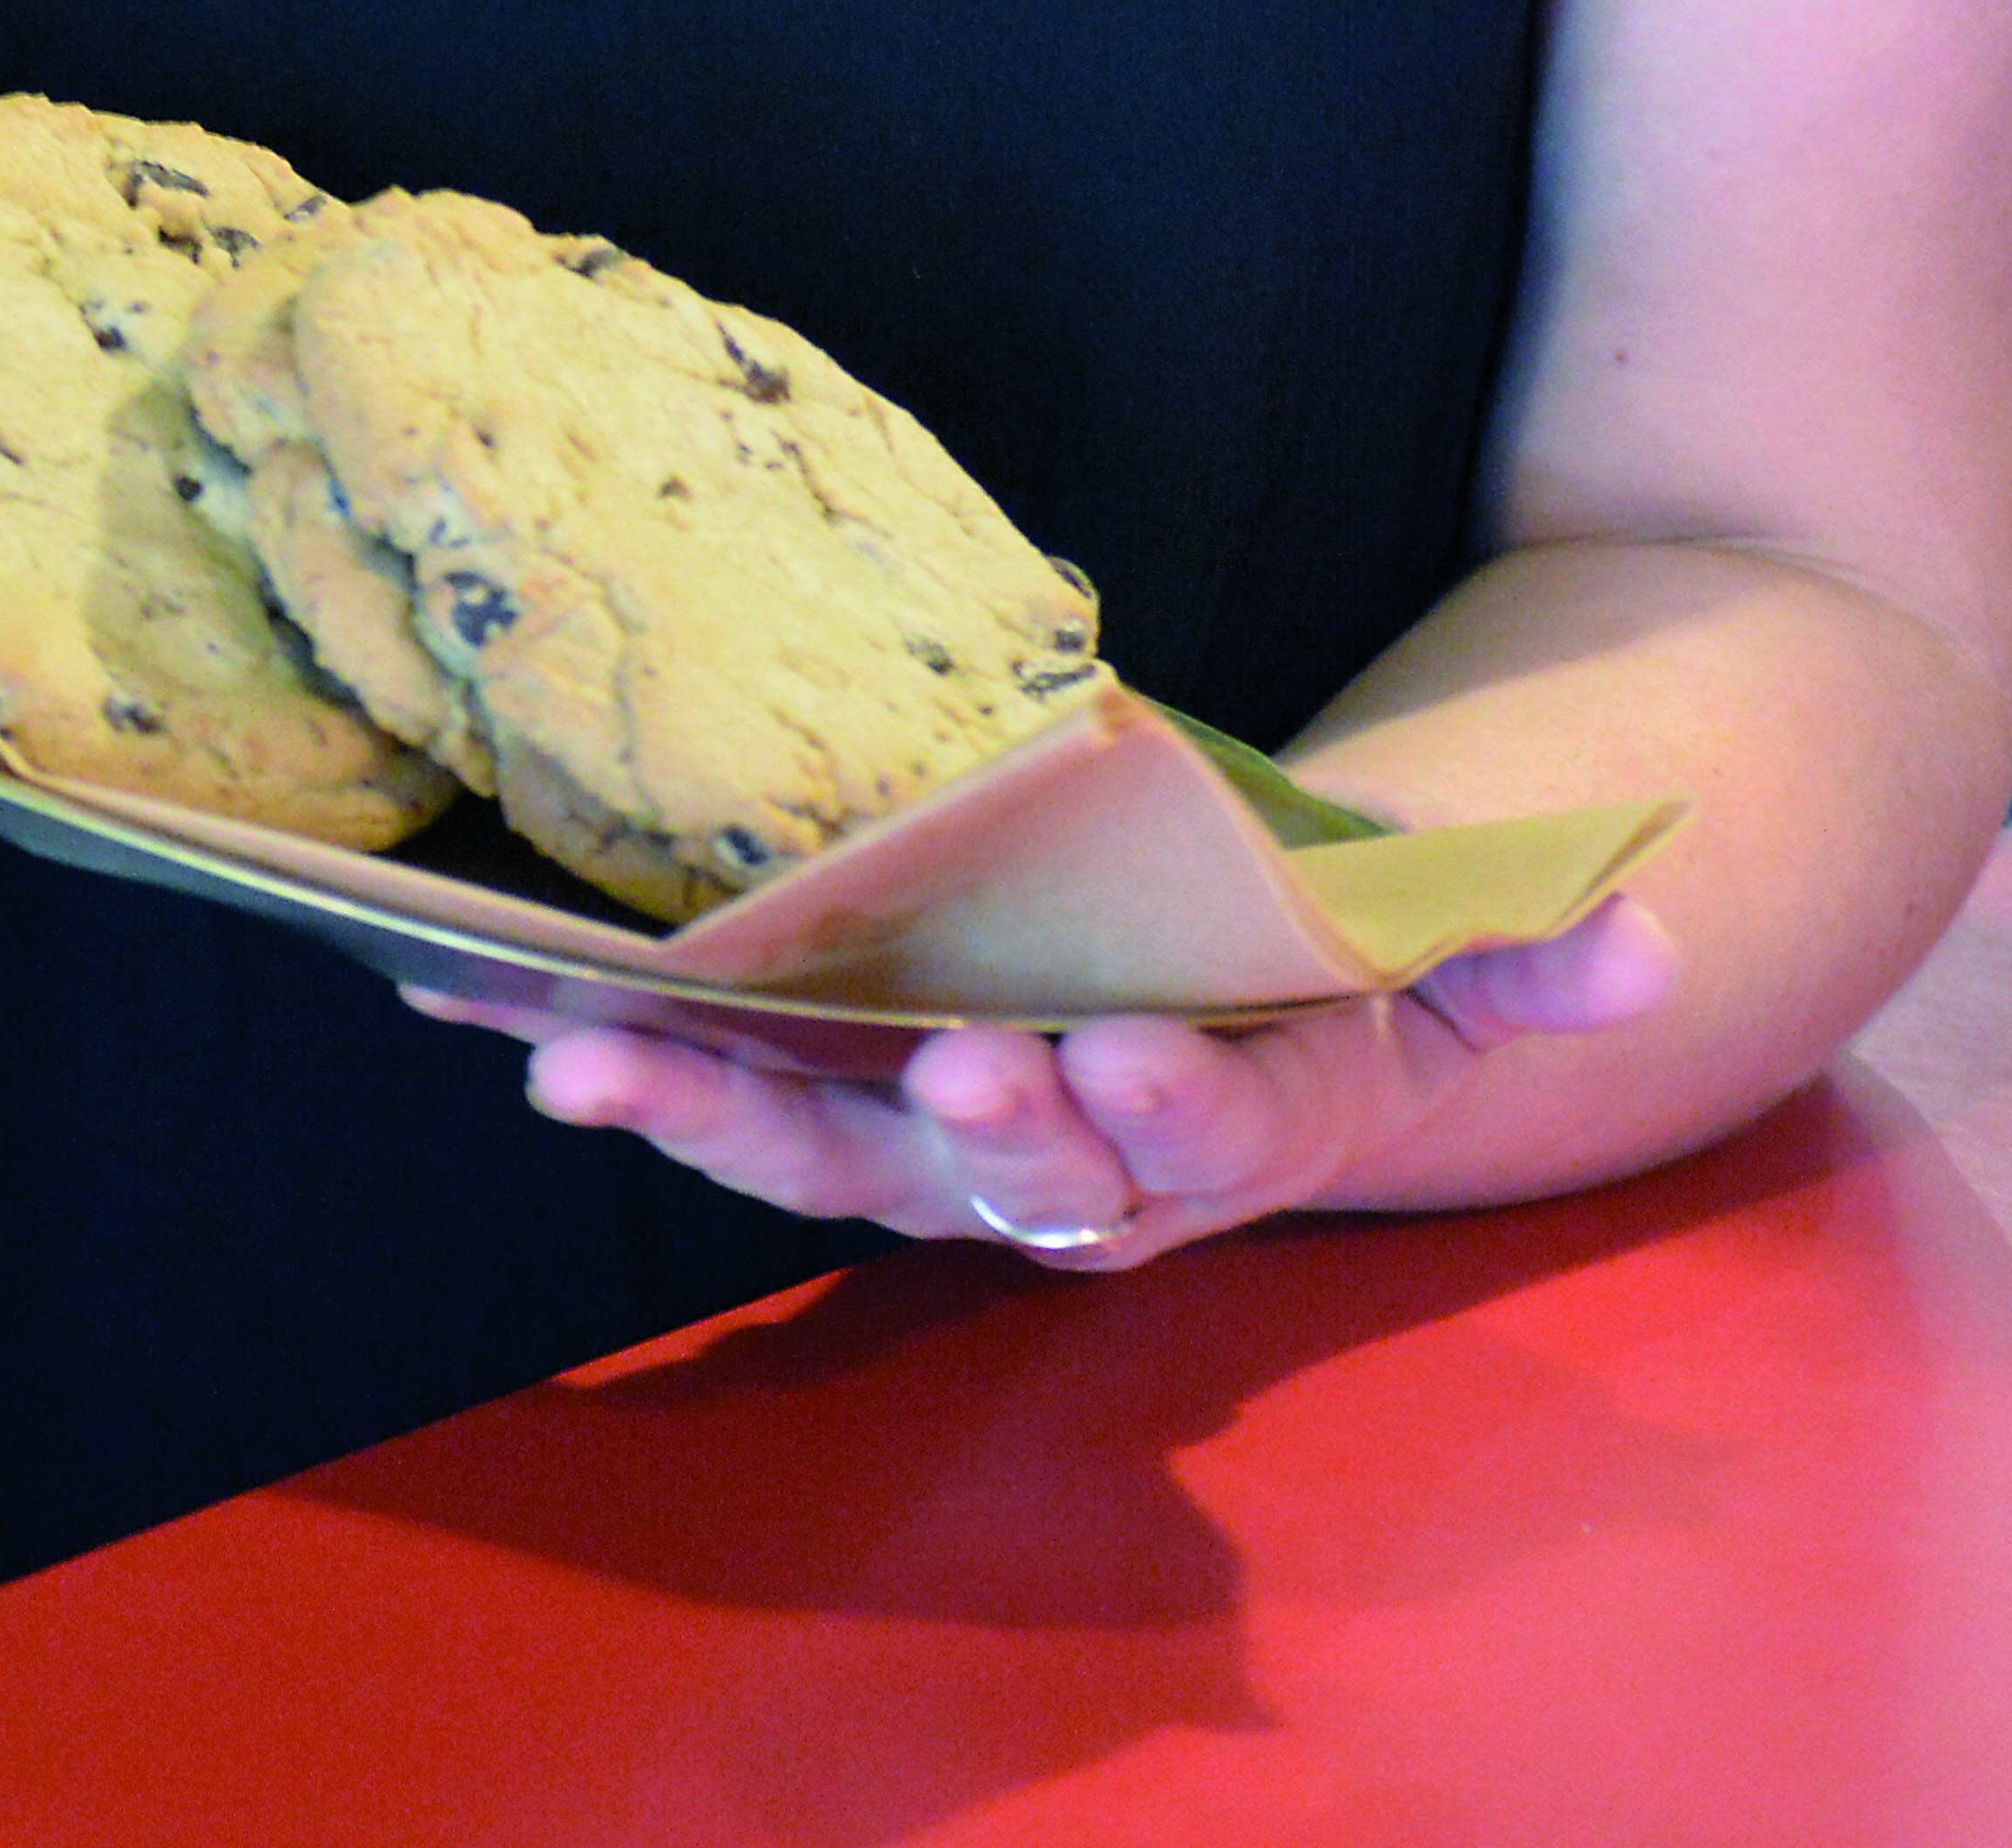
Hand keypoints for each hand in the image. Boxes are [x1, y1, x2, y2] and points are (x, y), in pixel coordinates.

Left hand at [412, 899, 1675, 1264]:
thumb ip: (1523, 941)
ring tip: (560, 1050)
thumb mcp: (1449, 944)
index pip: (1190, 1130)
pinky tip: (465, 1000)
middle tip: (812, 1061)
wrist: (1242, 1010)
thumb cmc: (1338, 963)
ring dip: (683, 1106)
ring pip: (805, 1148)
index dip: (1152, 1107)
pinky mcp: (835, 1082)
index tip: (1109, 1060)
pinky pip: (709, 1077)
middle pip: (964, 1169)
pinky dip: (594, 1042)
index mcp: (1216, 1112)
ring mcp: (929, 1129)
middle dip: (883, 1121)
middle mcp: (1058, 1156)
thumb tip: (1634, 930)